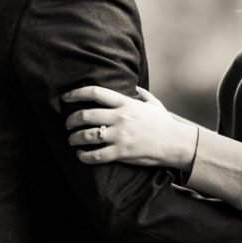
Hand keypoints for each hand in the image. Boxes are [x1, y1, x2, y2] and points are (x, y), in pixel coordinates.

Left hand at [64, 85, 196, 168]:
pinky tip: (81, 155)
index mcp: (125, 103)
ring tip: (72, 140)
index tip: (66, 98)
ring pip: (86, 136)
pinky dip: (84, 156)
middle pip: (85, 115)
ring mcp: (120, 136)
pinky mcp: (121, 152)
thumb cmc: (164, 123)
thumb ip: (142, 93)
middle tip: (67, 124)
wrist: (175, 143)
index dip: (76, 93)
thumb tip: (134, 86)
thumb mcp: (154, 103)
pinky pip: (96, 155)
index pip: (95, 93)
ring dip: (74, 138)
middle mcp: (120, 118)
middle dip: (71, 120)